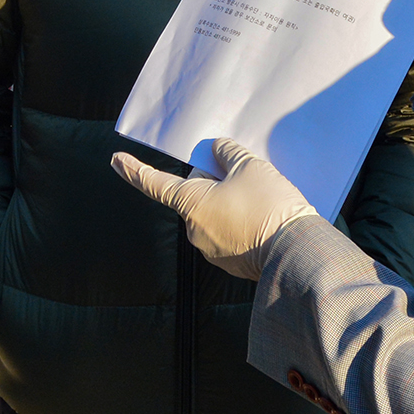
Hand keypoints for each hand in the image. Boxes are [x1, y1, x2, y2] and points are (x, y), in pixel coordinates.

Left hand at [111, 138, 317, 279]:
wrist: (297, 250)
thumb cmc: (269, 205)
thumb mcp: (250, 166)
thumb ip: (227, 153)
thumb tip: (217, 151)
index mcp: (191, 203)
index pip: (154, 183)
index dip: (134, 169)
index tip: (116, 160)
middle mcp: (194, 229)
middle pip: (196, 195)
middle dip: (214, 183)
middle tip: (242, 175)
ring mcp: (211, 249)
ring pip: (214, 214)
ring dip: (229, 203)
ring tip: (261, 199)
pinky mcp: (230, 262)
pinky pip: (228, 233)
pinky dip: (240, 222)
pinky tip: (263, 218)